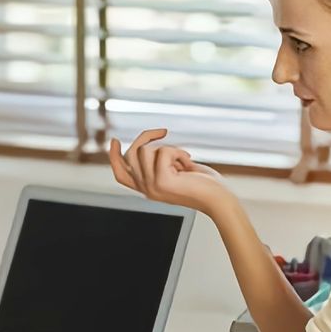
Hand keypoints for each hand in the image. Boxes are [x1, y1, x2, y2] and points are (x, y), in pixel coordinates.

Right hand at [109, 129, 232, 215]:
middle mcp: (145, 189)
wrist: (217, 198)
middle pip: (131, 154)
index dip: (113, 156)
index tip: (114, 140)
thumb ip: (159, 162)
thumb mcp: (175, 170)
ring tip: (183, 160)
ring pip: (145, 150)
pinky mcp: (161, 181)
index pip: (120, 173)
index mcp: (147, 188)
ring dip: (168, 148)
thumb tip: (147, 143)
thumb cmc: (202, 184)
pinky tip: (188, 163)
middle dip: (146, 136)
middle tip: (163, 132)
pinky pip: (162, 151)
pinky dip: (178, 152)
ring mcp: (151, 186)